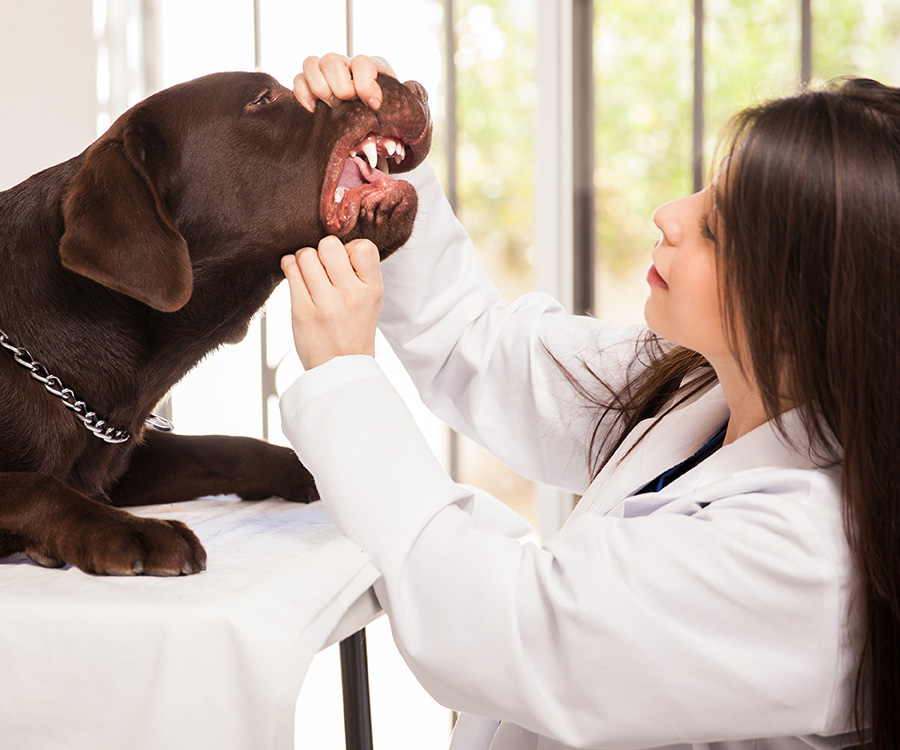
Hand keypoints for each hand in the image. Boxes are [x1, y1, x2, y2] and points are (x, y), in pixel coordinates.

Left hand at [281, 236, 382, 369]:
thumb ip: (360, 271)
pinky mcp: (302, 310)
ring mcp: (325, 303)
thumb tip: (334, 241)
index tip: (344, 263)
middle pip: (329, 245)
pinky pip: (290, 270)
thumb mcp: (371, 300)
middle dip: (322, 251)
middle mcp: (350, 294)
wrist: (340, 367)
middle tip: (323, 266)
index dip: (349, 249)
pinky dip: (290, 267)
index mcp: (371, 289)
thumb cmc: (354, 328)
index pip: (363, 246)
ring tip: (309, 274)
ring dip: (304, 260)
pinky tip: (298, 277)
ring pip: (306, 255)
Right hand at [293, 53, 395, 112]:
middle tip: (348, 104)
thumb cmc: (383, 118)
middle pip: (331, 60)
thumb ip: (386, 116)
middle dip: (340, 88)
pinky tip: (316, 109)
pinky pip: (298, 80)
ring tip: (333, 106)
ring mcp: (326, 71)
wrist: (374, 123)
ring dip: (321, 89)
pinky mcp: (310, 83)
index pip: (361, 62)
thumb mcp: (390, 116)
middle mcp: (346, 64)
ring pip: (311, 64)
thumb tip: (372, 122)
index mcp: (371, 66)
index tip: (373, 105)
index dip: (366, 85)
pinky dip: (304, 95)